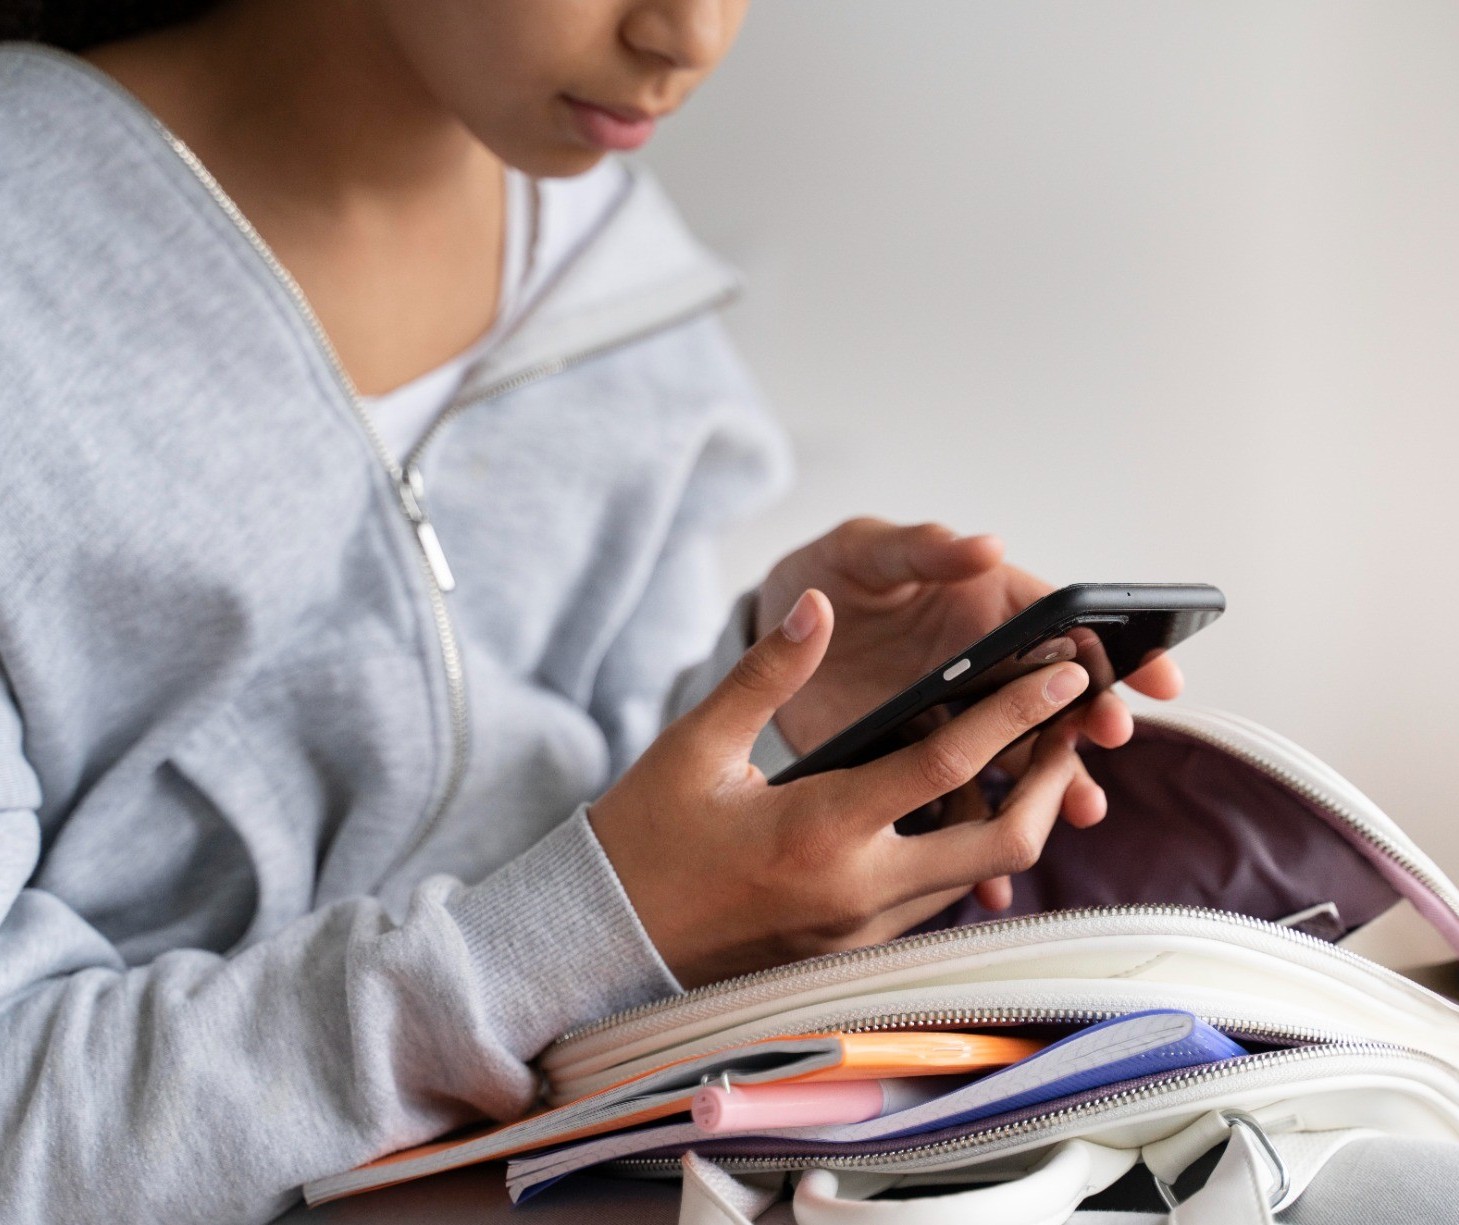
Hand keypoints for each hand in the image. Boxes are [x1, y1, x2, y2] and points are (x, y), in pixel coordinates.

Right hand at [588, 590, 1097, 987]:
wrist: (606, 938)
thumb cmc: (645, 837)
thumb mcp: (696, 743)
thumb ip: (767, 670)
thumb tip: (818, 606)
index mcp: (821, 829)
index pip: (950, 765)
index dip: (1018, 713)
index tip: (1067, 675)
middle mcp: (858, 891)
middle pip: (1002, 843)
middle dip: (1052, 781)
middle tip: (1073, 727)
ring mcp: (860, 930)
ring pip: (976, 876)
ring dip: (1011, 816)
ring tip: (1026, 754)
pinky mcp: (852, 949)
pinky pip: (935, 898)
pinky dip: (963, 849)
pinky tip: (953, 803)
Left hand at [754, 520, 1183, 910]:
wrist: (775, 625)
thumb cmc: (832, 571)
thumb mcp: (870, 550)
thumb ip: (922, 549)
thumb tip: (985, 546)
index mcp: (989, 608)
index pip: (1069, 628)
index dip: (1117, 650)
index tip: (1157, 676)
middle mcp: (989, 669)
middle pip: (1057, 701)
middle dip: (1092, 721)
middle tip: (1109, 738)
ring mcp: (959, 721)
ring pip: (1022, 762)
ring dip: (1055, 789)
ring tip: (1077, 811)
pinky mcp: (920, 765)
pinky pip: (960, 809)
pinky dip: (977, 847)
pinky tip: (990, 878)